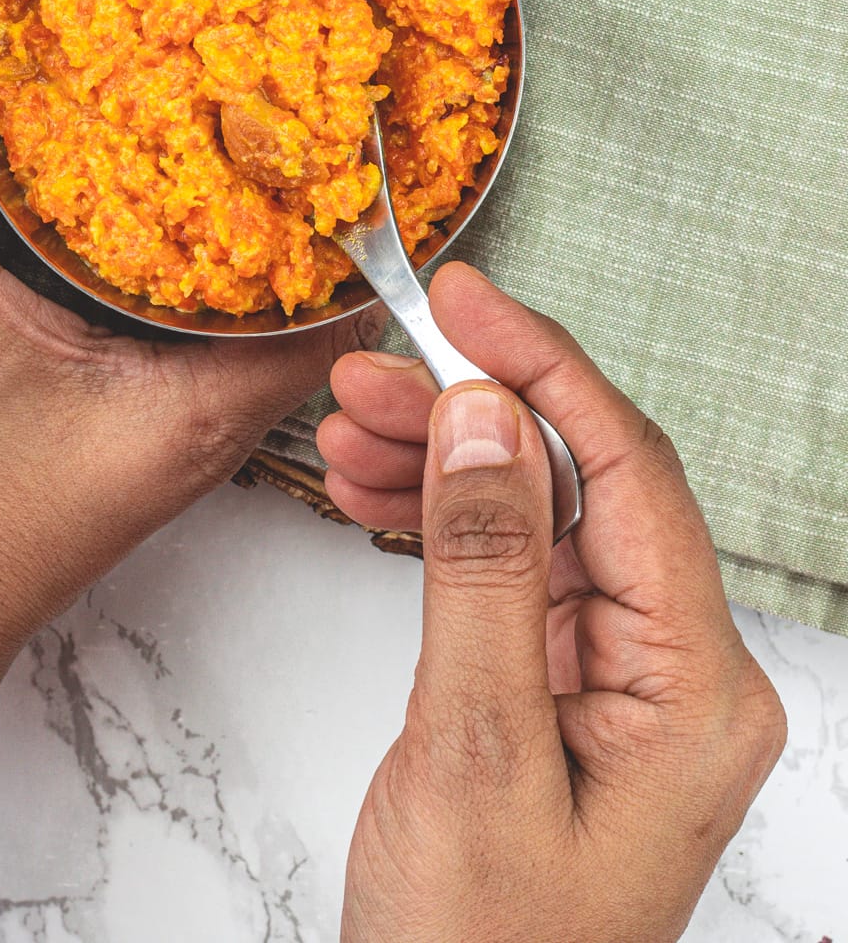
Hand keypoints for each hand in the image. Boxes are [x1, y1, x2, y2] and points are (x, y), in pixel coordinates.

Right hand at [318, 264, 785, 942]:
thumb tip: (488, 414)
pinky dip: (438, 522)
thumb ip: (484, 565)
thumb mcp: (474, 748)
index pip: (630, 471)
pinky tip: (374, 490)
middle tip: (371, 370)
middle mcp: (676, 672)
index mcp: (697, 688)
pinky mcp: (562, 691)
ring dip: (443, 460)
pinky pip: (508, 569)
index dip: (544, 365)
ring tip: (347, 427)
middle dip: (473, 412)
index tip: (463, 298)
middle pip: (583, 483)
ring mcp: (620, 682)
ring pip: (537, 516)